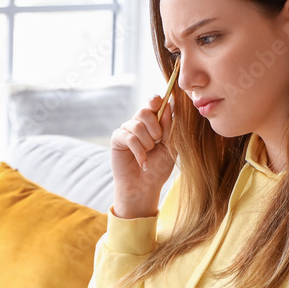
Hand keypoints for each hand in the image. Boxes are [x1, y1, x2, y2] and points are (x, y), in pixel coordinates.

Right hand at [110, 94, 176, 218]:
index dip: (156, 100)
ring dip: (147, 143)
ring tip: (149, 154)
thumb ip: (170, 127)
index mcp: (154, 122)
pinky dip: (139, 151)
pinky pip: (129, 137)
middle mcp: (139, 123)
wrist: (145, 187)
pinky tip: (143, 162)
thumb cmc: (159, 168)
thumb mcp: (170, 147)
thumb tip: (169, 104)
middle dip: (155, 129)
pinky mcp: (117, 139)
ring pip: (137, 125)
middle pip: (144, 111)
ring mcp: (127, 130)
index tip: (159, 101)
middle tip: (158, 143)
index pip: (155, 104)